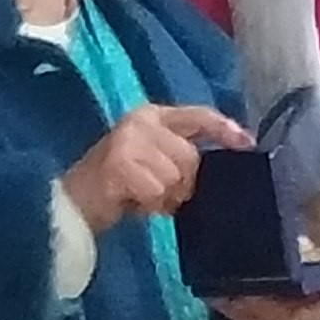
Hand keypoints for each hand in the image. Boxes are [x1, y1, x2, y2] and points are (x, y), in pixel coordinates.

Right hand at [61, 104, 248, 233]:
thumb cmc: (119, 186)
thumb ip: (181, 153)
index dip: (224, 128)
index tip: (246, 144)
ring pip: (175, 177)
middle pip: (190, 156)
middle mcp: (140, 121)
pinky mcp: (119, 163)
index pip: (197, 115)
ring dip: (163, 197)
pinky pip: (156, 191)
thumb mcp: (154, 162)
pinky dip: (148, 205)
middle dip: (182, 184)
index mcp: (152, 115)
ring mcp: (127, 139)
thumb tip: (223, 158)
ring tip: (141, 196)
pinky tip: (131, 202)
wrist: (73, 204)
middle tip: (157, 193)